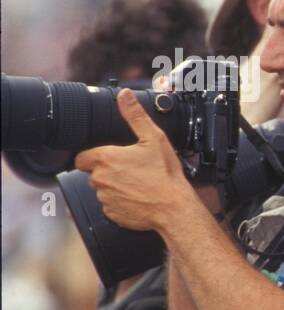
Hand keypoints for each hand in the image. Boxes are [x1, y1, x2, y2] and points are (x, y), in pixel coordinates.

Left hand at [74, 89, 192, 231]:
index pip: (82, 157)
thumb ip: (135, 116)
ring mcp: (104, 199)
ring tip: (138, 184)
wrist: (174, 208)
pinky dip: (121, 203)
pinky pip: (111, 206)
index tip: (112, 157)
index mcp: (105, 158)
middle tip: (132, 170)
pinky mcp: (111, 214)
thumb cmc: (165, 175)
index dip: (95, 155)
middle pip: (94, 173)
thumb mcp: (154, 139)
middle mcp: (99, 179)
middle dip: (109, 171)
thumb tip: (124, 96)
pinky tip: (138, 198)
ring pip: (103, 190)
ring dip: (115, 187)